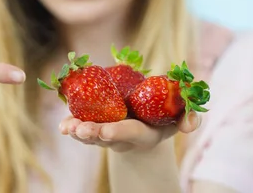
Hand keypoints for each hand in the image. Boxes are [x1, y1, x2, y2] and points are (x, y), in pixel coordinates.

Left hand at [59, 111, 200, 152]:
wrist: (146, 120)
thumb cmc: (164, 115)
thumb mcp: (179, 116)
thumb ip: (188, 118)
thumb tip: (189, 126)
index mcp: (144, 132)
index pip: (131, 132)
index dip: (119, 131)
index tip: (107, 131)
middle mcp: (123, 136)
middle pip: (106, 137)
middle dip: (92, 134)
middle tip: (80, 130)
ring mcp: (107, 132)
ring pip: (90, 135)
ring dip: (77, 131)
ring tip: (66, 127)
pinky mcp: (95, 125)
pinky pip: (81, 128)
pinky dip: (71, 127)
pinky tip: (62, 126)